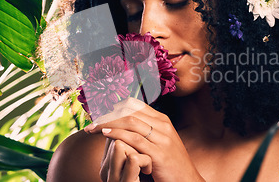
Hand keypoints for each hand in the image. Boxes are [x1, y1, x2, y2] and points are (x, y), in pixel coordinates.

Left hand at [85, 98, 204, 181]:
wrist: (187, 180)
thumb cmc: (169, 163)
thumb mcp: (159, 141)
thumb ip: (145, 130)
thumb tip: (124, 120)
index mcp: (162, 120)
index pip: (134, 104)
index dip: (114, 106)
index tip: (98, 113)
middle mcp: (163, 125)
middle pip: (130, 111)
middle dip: (107, 114)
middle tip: (91, 121)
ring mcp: (163, 139)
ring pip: (131, 122)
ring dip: (108, 123)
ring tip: (93, 128)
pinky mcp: (160, 154)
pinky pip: (135, 140)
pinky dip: (118, 134)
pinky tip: (106, 134)